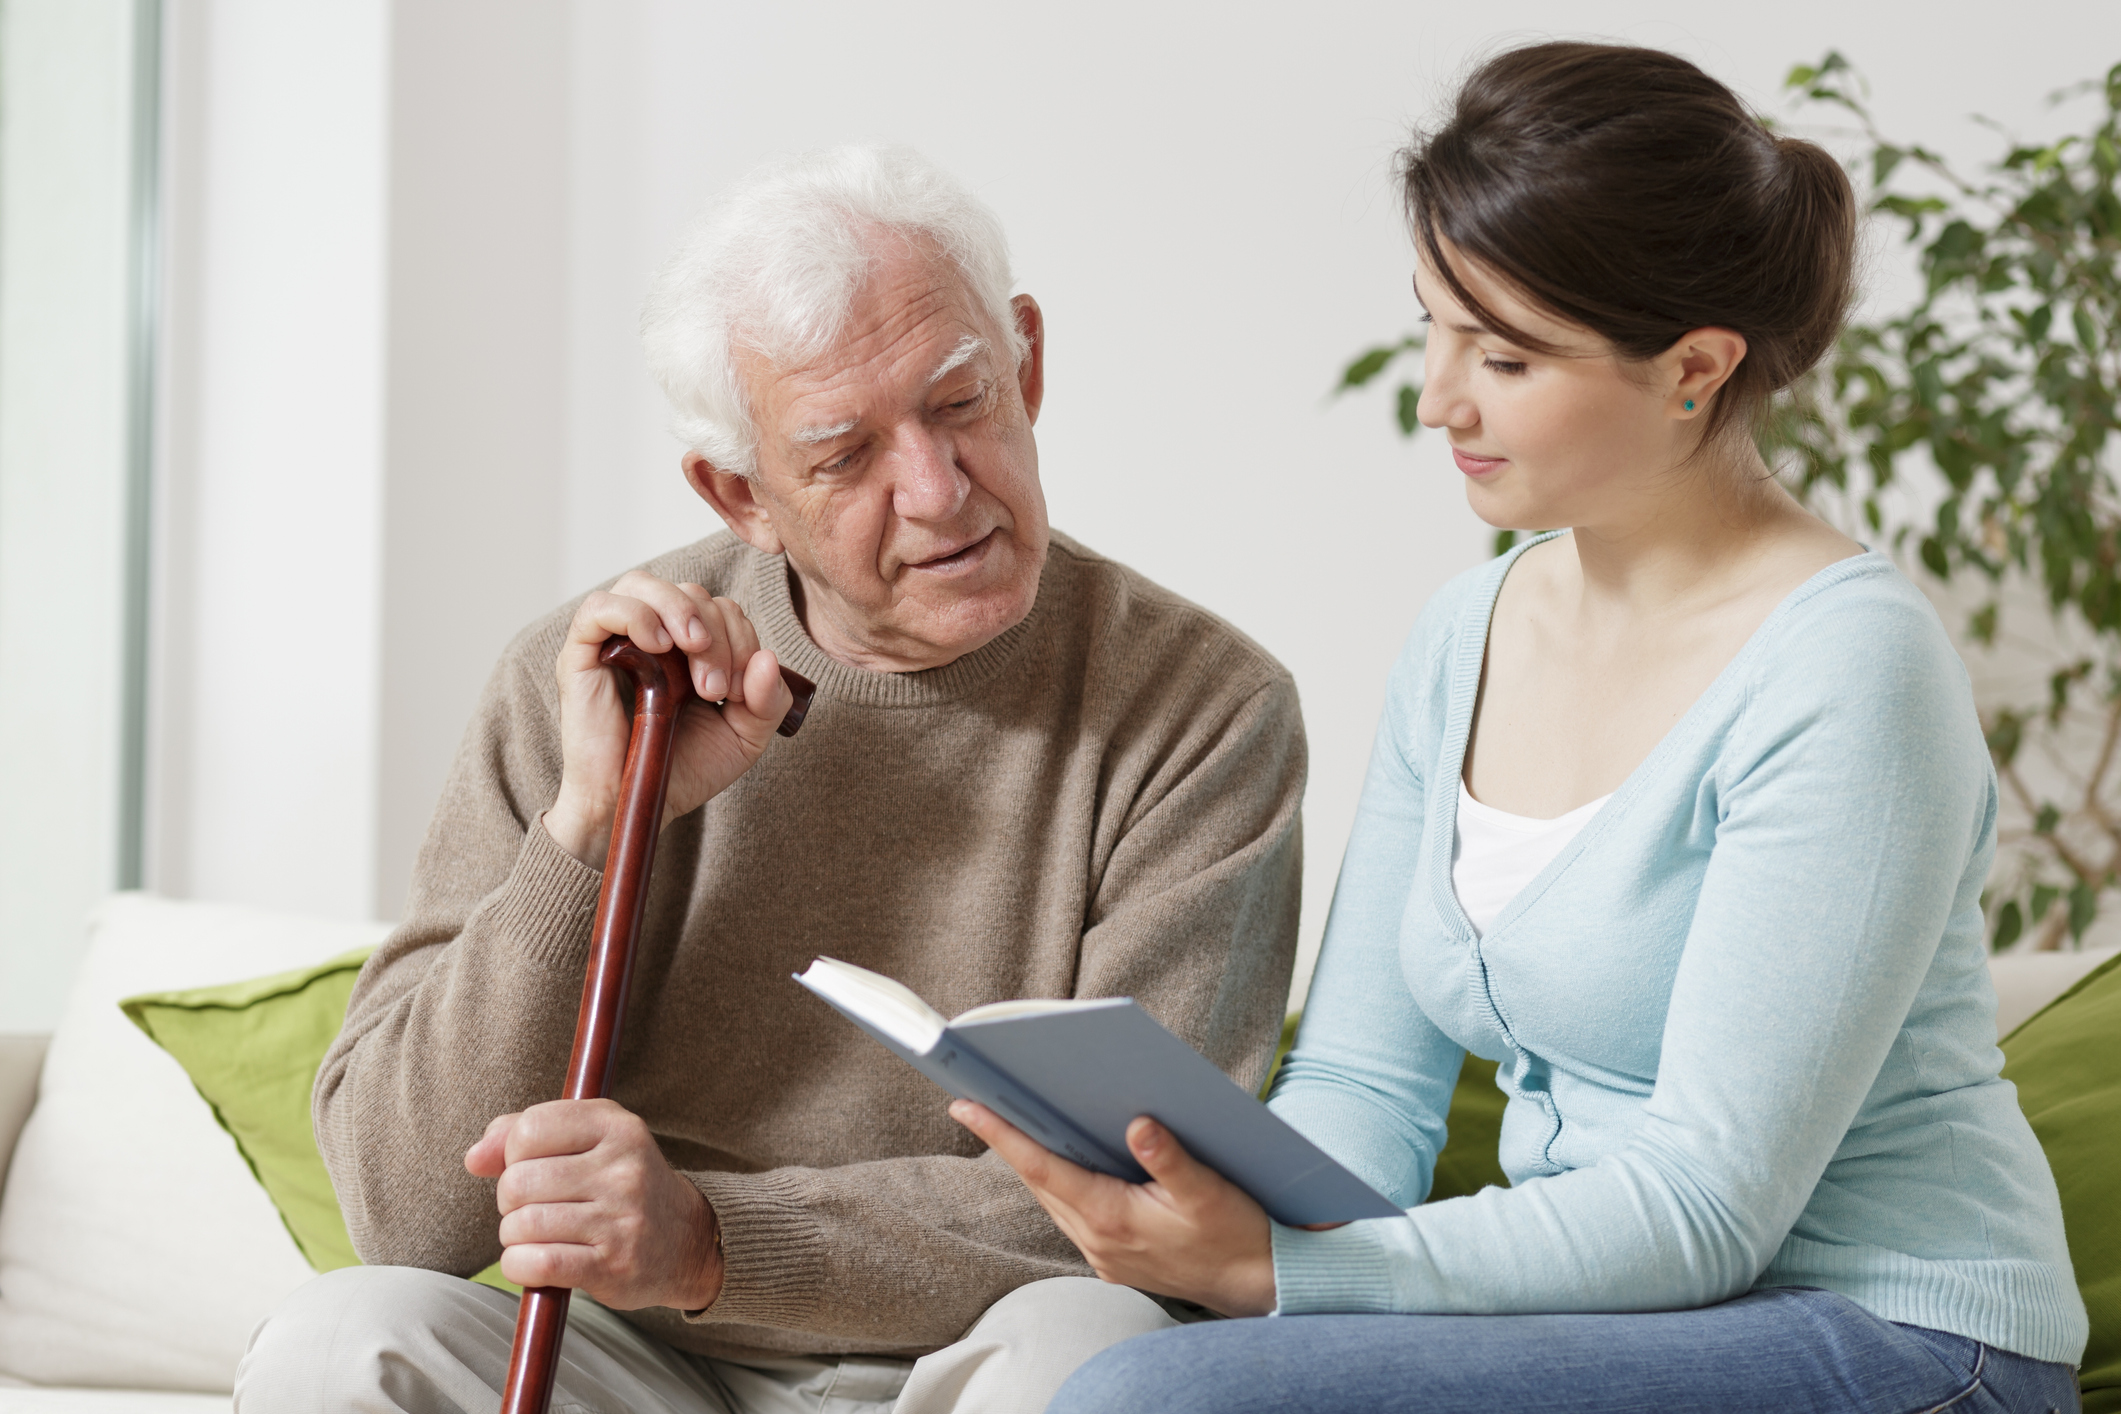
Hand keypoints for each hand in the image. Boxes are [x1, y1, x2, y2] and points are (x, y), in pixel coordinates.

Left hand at [464, 1098, 722, 1311]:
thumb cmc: (619, 1185)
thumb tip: (474, 1158)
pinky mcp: (612, 1265)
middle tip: (536, 1208)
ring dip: (515, 1237)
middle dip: (511, 1202)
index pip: (529, 1130)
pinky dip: (520, 1266)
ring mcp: (620, 1218)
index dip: (513, 1154)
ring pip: (522, 1225)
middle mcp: (623, 1168)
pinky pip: (536, 1263)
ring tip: (539, 1236)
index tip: (532, 1168)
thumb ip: (521, 1135)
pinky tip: (534, 1263)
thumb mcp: (586, 1140)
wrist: (686, 1240)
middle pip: (517, 1182)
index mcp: (616, 1126)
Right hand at [544, 573, 793, 865]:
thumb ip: (768, 700)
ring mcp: (614, 641)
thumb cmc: (682, 769)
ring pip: (643, 584)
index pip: (721, 609)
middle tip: (716, 688)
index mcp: (690, 648)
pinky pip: (599, 607)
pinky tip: (657, 645)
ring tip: (693, 648)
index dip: (741, 637)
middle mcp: (653, 636)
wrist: (631, 805)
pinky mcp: (580, 655)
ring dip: (680, 610)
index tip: (740, 691)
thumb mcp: (743, 738)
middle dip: (717, 633)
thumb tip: (768, 658)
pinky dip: (634, 614)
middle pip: (690, 593)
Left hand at [951, 1101, 1276, 1316]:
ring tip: (1015, 1121)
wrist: (1257, 1284)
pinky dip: (1062, 1183)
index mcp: (1112, 1219)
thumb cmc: (1236, 1234)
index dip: (1002, 1134)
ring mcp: (1104, 1255)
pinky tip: (1068, 1159)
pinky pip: (1074, 1214)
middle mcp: (1098, 1241)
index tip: (965, 1106)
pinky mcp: (1114, 1259)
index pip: (1042, 1168)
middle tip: (980, 1100)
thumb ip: (1171, 1158)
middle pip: (1040, 1182)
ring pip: (1054, 1199)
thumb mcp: (1209, 1190)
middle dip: (1009, 1141)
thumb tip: (1139, 1123)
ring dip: (1035, 1163)